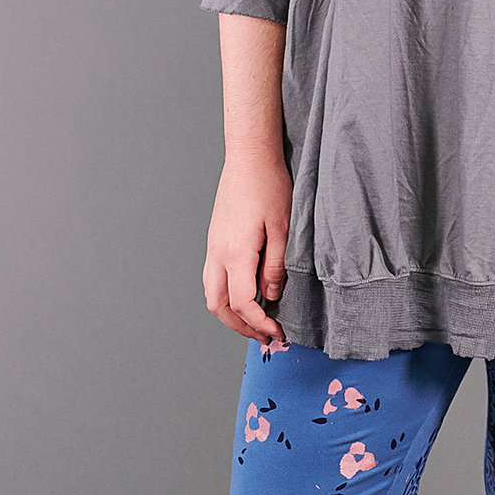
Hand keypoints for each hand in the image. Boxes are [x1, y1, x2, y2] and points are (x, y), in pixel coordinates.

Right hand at [202, 152, 291, 345]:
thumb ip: (276, 267)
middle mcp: (217, 254)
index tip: (278, 332)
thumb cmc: (269, 186)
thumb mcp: (283, 229)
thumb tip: (271, 297)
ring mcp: (212, 247)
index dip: (260, 324)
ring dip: (230, 314)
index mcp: (235, 253)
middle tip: (265, 336)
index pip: (242, 303)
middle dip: (241, 327)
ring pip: (211, 294)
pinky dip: (226, 297)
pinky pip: (212, 279)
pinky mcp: (214, 241)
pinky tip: (245, 295)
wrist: (249, 158)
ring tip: (254, 322)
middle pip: (219, 306)